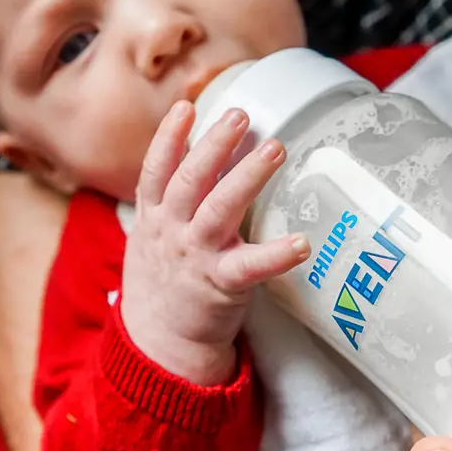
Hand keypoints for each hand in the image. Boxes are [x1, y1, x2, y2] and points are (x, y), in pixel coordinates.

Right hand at [121, 100, 309, 384]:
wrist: (157, 343)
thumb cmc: (161, 280)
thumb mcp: (150, 237)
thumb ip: (167, 201)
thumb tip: (197, 156)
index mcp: (154, 217)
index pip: (156, 170)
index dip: (169, 137)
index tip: (186, 107)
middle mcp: (170, 231)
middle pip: (189, 181)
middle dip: (213, 145)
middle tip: (239, 114)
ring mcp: (194, 257)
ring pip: (218, 210)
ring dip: (245, 177)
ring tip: (274, 148)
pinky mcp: (219, 285)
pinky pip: (249, 267)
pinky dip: (276, 254)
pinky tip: (302, 241)